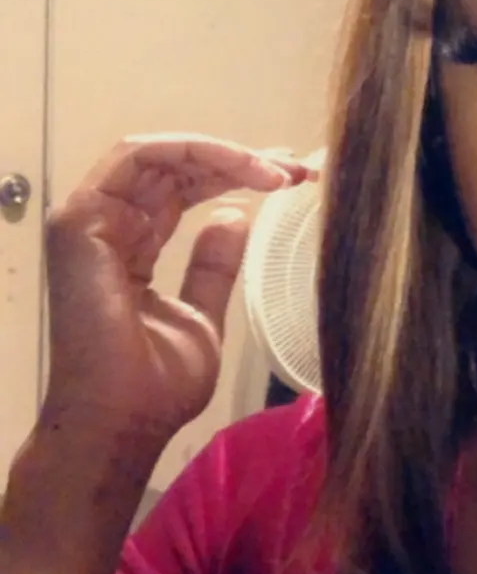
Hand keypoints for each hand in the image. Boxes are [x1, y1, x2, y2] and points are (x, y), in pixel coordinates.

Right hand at [40, 135, 316, 445]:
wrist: (123, 421)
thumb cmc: (156, 387)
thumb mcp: (202, 317)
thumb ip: (213, 267)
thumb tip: (235, 217)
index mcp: (129, 247)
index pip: (179, 190)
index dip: (232, 176)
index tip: (291, 180)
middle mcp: (107, 226)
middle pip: (172, 168)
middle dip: (237, 160)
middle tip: (296, 167)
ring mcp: (89, 219)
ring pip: (158, 153)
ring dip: (222, 152)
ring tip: (278, 170)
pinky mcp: (84, 218)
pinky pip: (139, 157)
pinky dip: (194, 152)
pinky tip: (244, 168)